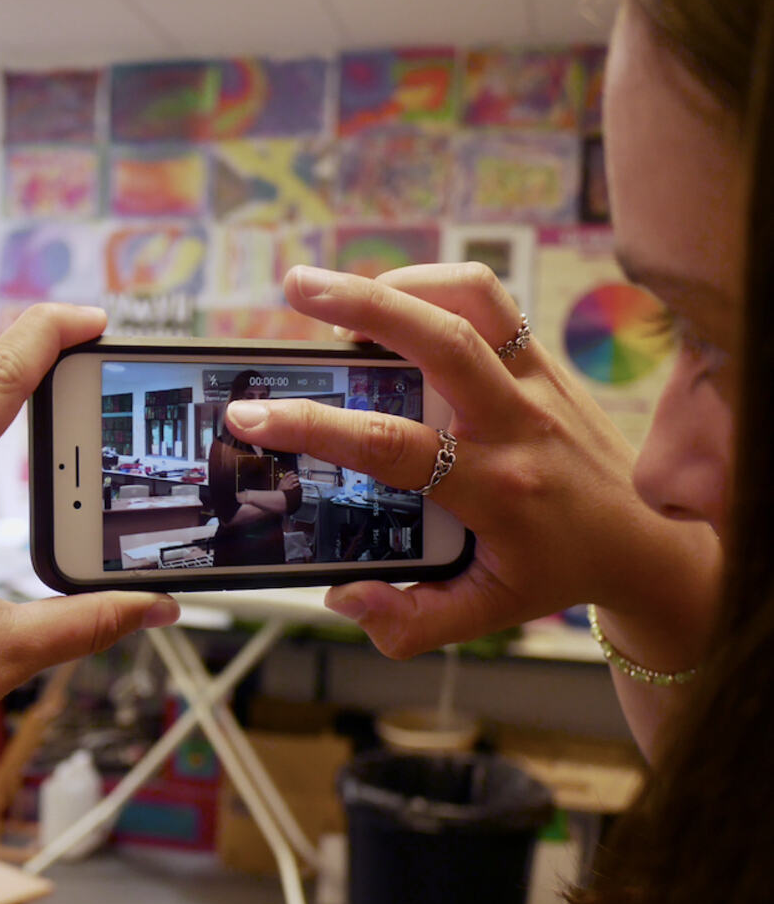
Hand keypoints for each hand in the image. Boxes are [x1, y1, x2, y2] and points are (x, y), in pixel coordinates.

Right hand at [224, 262, 719, 657]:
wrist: (649, 541)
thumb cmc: (556, 572)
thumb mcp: (484, 615)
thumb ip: (408, 621)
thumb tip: (341, 595)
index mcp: (496, 489)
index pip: (394, 448)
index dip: (316, 428)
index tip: (253, 416)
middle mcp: (519, 423)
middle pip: (441, 340)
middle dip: (361, 304)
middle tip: (294, 287)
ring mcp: (538, 382)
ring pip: (474, 300)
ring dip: (400, 282)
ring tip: (338, 291)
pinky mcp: (545, 359)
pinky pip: (493, 300)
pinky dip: (436, 286)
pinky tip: (395, 303)